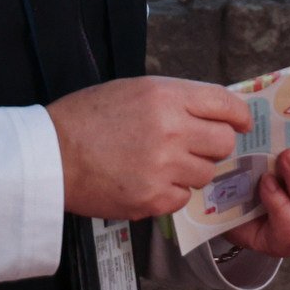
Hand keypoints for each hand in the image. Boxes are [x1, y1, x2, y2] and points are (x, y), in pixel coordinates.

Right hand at [50, 76, 251, 219]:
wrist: (49, 155)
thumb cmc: (86, 118)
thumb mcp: (133, 91)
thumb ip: (175, 100)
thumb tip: (211, 113)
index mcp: (167, 97)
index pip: (226, 105)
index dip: (238, 116)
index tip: (240, 124)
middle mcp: (172, 130)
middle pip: (224, 143)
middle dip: (213, 146)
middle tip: (193, 148)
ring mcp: (164, 166)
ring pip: (206, 173)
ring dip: (191, 171)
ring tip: (161, 165)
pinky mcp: (153, 198)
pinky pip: (183, 198)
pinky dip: (171, 193)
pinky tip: (148, 182)